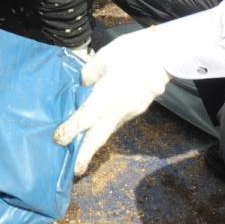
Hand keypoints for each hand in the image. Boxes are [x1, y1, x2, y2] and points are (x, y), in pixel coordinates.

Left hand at [53, 30, 173, 174]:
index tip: (58, 140)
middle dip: (86, 155)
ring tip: (82, 145)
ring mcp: (131, 111)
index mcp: (106, 96)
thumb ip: (89, 75)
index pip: (84, 118)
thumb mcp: (103, 58)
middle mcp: (118, 109)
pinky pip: (118, 119)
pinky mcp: (139, 108)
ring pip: (109, 128)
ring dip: (96, 138)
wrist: (165, 54)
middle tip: (76, 171)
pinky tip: (101, 121)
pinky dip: (107, 123)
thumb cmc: (132, 52)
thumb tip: (84, 87)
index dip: (70, 130)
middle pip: (99, 137)